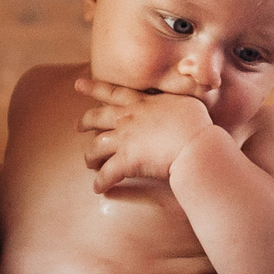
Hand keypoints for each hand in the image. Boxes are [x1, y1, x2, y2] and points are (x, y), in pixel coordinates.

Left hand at [76, 78, 219, 193]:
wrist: (194, 144)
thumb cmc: (195, 123)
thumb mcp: (185, 101)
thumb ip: (174, 99)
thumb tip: (177, 102)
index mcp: (141, 103)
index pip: (113, 92)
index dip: (93, 88)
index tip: (79, 85)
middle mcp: (127, 119)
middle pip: (96, 118)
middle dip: (85, 122)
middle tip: (78, 126)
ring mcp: (124, 140)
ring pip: (96, 147)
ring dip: (90, 155)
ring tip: (89, 162)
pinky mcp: (126, 161)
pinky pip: (107, 174)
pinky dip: (101, 182)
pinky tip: (98, 188)